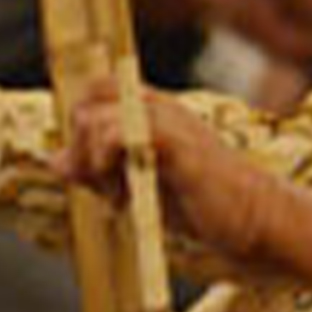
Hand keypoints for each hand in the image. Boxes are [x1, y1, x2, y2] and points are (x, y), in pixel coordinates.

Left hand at [57, 79, 311, 284]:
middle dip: (81, 149)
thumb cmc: (203, 203)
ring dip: (95, 163)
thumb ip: (98, 169)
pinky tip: (126, 192)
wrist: (257, 220)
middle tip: (107, 186)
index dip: (79, 125)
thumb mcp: (137, 184)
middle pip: (86, 105)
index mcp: (153, 110)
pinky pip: (122, 135)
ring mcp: (170, 122)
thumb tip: (54, 161)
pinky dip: (110, 163)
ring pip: (95, 120)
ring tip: (120, 194)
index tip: (89, 169)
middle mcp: (159, 107)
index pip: (93, 91)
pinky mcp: (178, 145)